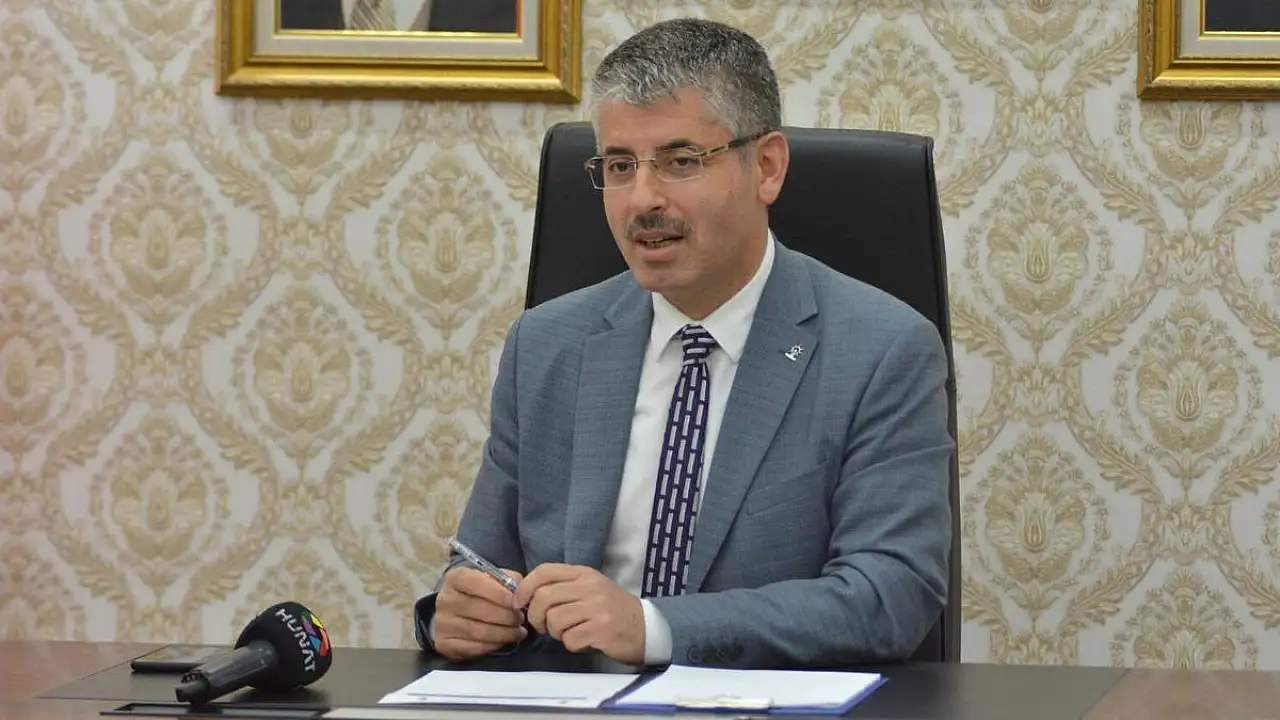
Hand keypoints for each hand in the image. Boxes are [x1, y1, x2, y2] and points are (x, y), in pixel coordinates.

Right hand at [433, 567, 526, 659]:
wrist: (453, 613)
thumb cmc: (478, 593)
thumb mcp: (490, 579)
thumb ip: (507, 579)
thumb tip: (519, 590)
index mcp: (455, 579)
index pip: (475, 583)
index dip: (497, 592)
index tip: (515, 601)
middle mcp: (445, 600)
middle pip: (480, 610)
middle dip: (507, 616)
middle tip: (521, 619)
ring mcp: (442, 623)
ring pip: (479, 632)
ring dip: (504, 633)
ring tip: (518, 632)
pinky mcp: (444, 643)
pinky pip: (474, 647)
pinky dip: (494, 645)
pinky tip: (503, 641)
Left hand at [513, 564, 643, 664]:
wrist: (645, 629)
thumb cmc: (611, 610)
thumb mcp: (589, 590)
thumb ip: (562, 589)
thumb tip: (524, 596)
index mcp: (584, 574)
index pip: (545, 571)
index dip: (525, 587)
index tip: (518, 603)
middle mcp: (590, 586)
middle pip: (543, 598)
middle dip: (536, 617)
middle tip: (544, 626)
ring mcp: (597, 607)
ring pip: (554, 620)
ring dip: (556, 633)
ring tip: (570, 633)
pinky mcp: (601, 629)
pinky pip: (570, 639)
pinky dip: (572, 645)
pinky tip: (585, 641)